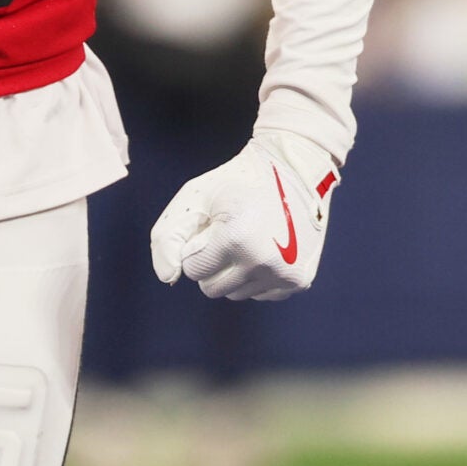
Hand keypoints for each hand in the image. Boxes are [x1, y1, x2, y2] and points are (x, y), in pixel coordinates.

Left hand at [149, 129, 339, 301]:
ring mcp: (285, 274)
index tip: (214, 223)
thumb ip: (167, 237)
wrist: (292, 171)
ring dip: (234, 270)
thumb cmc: (236, 183)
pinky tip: (267, 247)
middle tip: (230, 231)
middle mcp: (264, 262)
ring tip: (249, 237)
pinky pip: (260, 294)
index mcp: (236, 238)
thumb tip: (169, 278)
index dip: (197, 245)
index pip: (192, 269)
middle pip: (212, 288)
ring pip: (235, 294)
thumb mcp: (194, 197)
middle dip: (212, 263)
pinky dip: (256, 276)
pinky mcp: (299, 281)